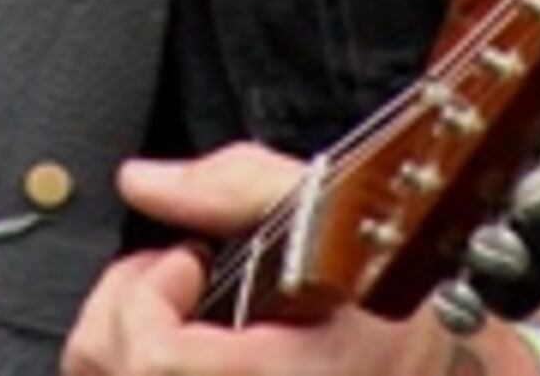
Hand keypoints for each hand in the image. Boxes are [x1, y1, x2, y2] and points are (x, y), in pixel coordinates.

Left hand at [57, 145, 466, 375]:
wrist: (432, 362)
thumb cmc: (394, 301)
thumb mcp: (335, 213)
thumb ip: (234, 186)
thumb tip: (143, 182)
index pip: (154, 357)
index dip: (150, 294)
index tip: (190, 259)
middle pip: (107, 369)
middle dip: (125, 300)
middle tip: (176, 271)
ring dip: (124, 330)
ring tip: (177, 300)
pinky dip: (134, 356)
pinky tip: (180, 335)